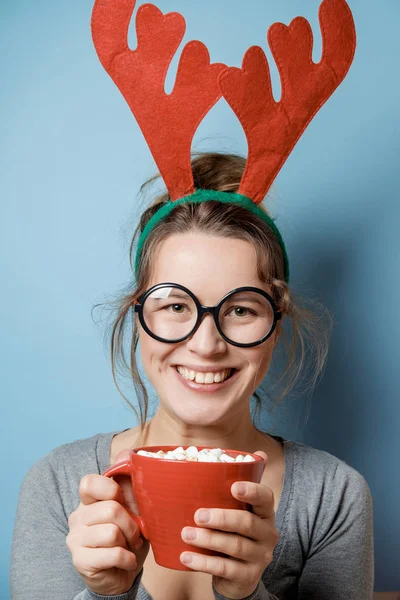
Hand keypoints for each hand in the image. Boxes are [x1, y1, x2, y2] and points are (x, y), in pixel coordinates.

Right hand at [66, 450, 148, 595]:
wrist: (122, 573)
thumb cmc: (128, 536)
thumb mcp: (133, 507)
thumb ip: (129, 482)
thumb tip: (128, 453)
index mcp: (88, 501)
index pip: (89, 483)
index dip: (110, 489)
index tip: (123, 501)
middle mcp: (77, 517)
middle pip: (111, 509)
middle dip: (132, 523)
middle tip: (136, 533)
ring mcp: (75, 539)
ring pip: (111, 532)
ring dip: (130, 542)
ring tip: (130, 547)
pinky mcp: (80, 560)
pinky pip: (113, 553)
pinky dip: (128, 559)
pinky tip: (126, 561)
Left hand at [180, 451, 277, 599]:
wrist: (238, 575)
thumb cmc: (235, 532)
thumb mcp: (239, 509)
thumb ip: (239, 483)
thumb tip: (258, 453)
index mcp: (265, 513)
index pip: (266, 498)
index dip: (252, 491)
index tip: (233, 486)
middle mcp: (267, 534)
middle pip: (247, 523)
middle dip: (222, 517)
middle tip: (198, 515)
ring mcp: (260, 557)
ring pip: (236, 546)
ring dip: (209, 539)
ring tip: (186, 534)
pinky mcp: (248, 576)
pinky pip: (225, 568)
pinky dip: (204, 562)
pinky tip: (186, 557)